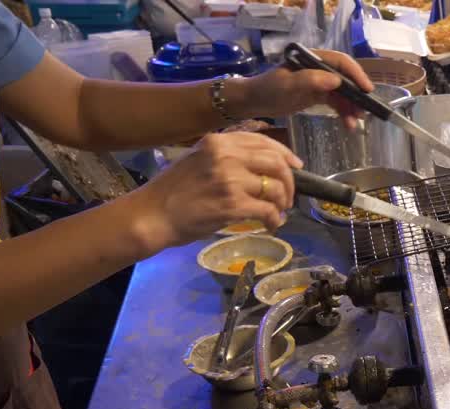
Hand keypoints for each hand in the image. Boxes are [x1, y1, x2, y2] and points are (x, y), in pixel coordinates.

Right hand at [125, 132, 300, 257]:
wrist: (153, 214)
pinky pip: (267, 210)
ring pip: (274, 188)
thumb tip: (262, 165)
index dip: (285, 155)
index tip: (296, 166)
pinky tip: (270, 225)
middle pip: (275, 163)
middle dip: (289, 182)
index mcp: (218, 141)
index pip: (263, 142)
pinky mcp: (233, 204)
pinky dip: (274, 219)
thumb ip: (227, 157)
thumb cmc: (174, 190)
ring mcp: (230, 180)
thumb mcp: (199, 159)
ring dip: (282, 203)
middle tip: (287, 197)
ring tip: (278, 213)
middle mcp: (225, 155)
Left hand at [236, 49, 373, 128]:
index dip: (356, 74)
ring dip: (351, 107)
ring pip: (343, 93)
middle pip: (345, 78)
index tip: (367, 89)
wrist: (254, 102)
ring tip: (355, 123)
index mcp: (313, 59)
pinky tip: (347, 124)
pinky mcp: (317, 95)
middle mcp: (319, 68)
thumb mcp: (288, 84)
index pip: (341, 62)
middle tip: (365, 110)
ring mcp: (319, 82)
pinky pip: (336, 102)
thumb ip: (311, 80)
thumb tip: (337, 81)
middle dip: (356, 94)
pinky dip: (343, 113)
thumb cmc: (268, 89)